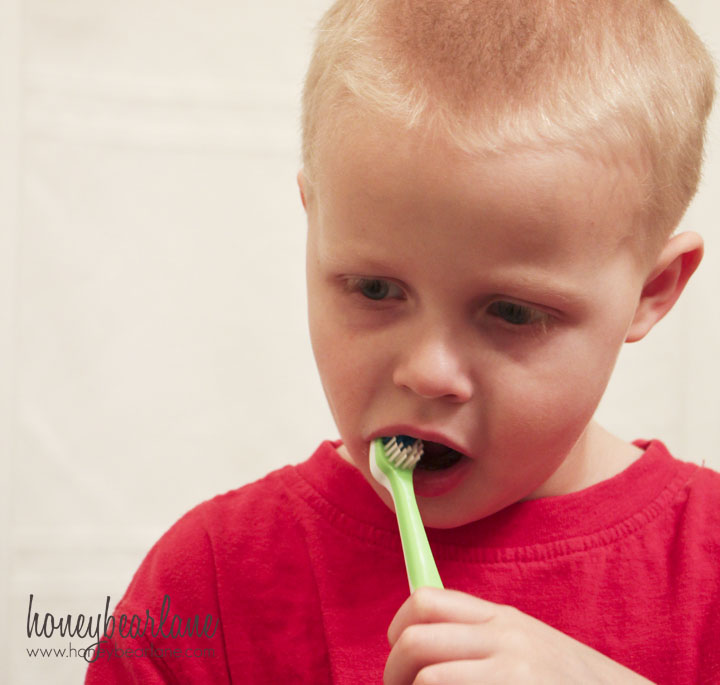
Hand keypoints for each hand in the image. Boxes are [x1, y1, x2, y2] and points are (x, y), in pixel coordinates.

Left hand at [385, 587, 654, 683]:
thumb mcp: (530, 647)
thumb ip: (482, 639)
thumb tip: (421, 642)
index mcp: (504, 620)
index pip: (425, 601)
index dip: (397, 627)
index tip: (394, 651)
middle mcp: (505, 640)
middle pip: (414, 640)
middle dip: (393, 671)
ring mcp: (511, 674)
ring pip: (427, 678)